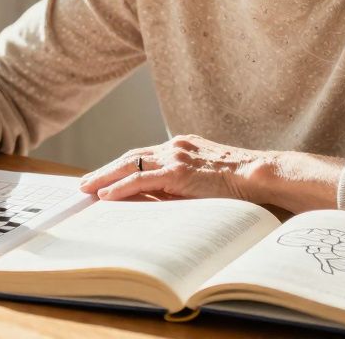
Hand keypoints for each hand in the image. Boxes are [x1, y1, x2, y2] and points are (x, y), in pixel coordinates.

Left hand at [78, 134, 270, 202]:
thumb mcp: (206, 178)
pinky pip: (141, 180)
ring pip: (130, 165)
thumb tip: (157, 198)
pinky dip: (120, 187)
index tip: (105, 176)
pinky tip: (105, 195)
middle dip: (105, 170)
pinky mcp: (178, 172)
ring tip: (86, 189)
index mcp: (182, 146)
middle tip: (84, 183)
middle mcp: (175, 146)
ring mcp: (176, 157)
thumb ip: (183, 182)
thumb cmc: (240, 182)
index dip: (122, 166)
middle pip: (131, 157)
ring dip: (104, 177)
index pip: (144, 155)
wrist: (259, 175)